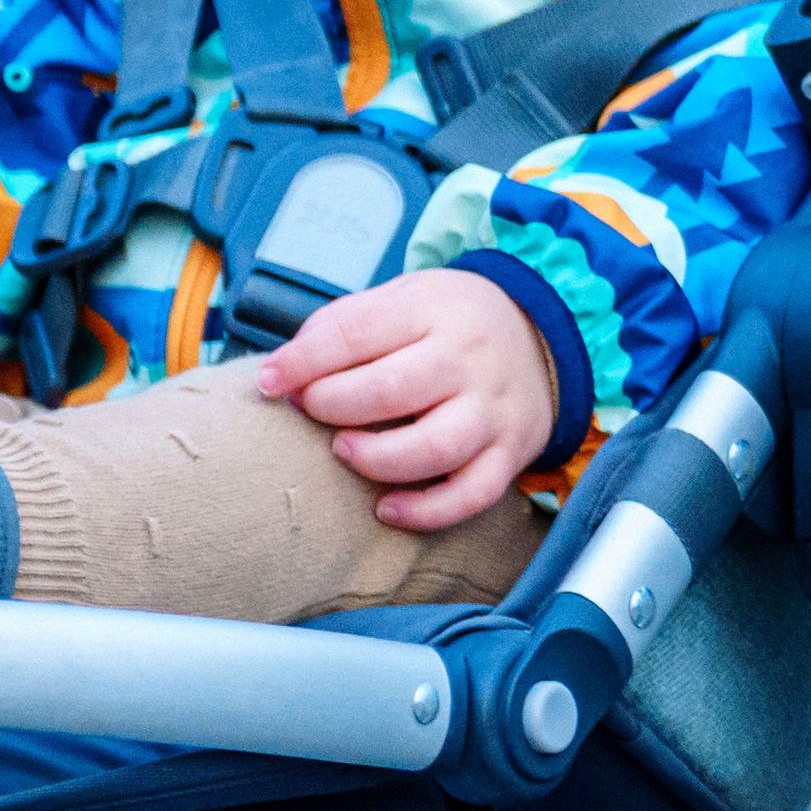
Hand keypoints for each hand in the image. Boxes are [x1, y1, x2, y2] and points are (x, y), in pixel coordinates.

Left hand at [252, 270, 558, 536]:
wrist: (541, 336)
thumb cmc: (445, 324)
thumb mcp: (401, 299)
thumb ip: (341, 327)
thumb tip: (282, 376)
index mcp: (435, 310)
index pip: (357, 333)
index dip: (303, 362)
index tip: (270, 382)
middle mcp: (470, 359)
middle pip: (391, 390)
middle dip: (332, 406)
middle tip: (311, 410)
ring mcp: (494, 409)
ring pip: (433, 448)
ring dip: (374, 459)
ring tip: (345, 451)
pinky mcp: (511, 452)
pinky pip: (471, 494)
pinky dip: (425, 512)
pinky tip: (386, 509)